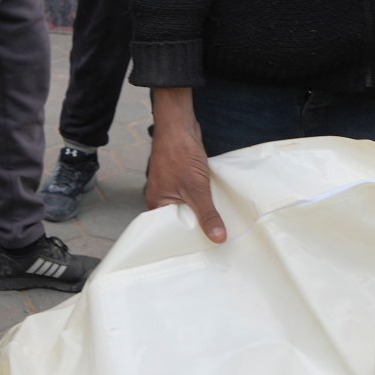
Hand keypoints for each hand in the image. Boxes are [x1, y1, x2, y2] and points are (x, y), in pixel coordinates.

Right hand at [144, 86, 227, 242]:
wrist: (179, 125)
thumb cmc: (179, 154)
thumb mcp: (196, 190)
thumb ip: (207, 214)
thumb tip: (218, 238)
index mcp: (157, 203)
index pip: (169, 230)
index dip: (185, 239)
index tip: (201, 249)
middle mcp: (162, 196)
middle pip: (181, 219)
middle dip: (197, 226)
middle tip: (214, 240)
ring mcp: (172, 185)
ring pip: (189, 206)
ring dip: (202, 210)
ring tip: (218, 223)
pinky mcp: (182, 177)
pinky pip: (193, 194)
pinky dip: (204, 198)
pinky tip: (216, 203)